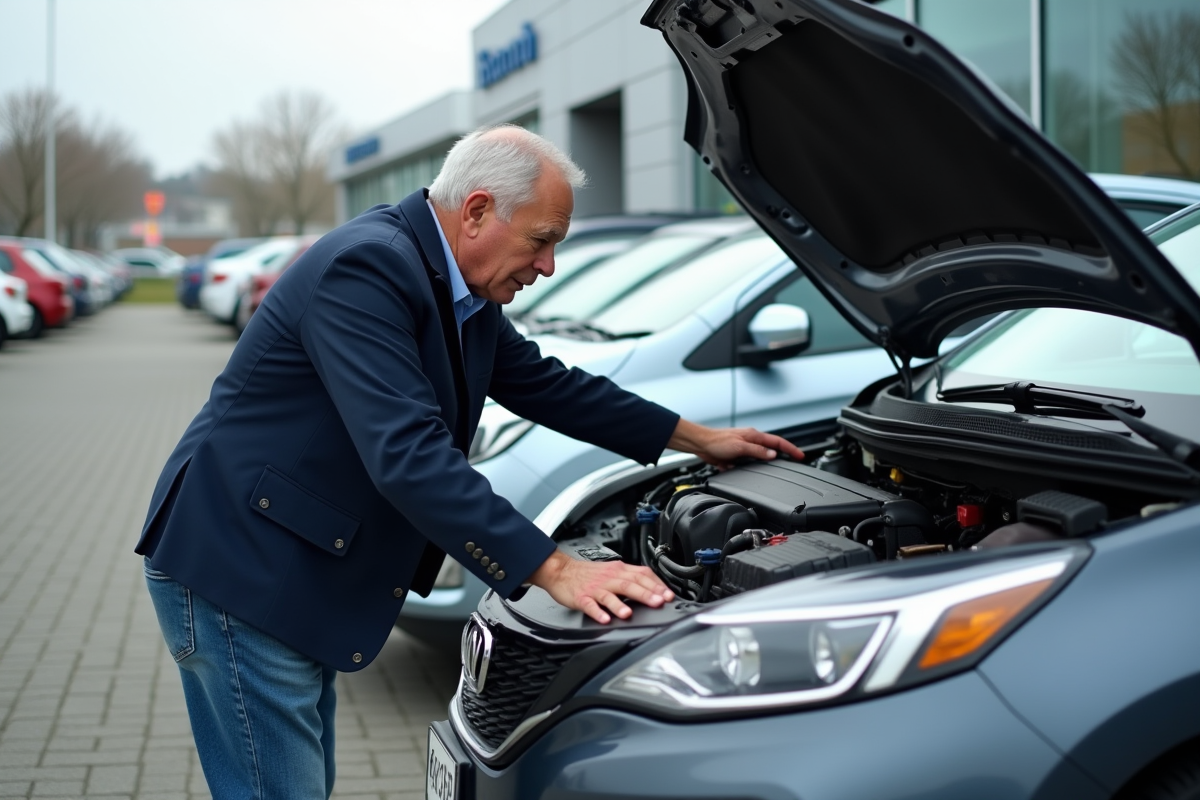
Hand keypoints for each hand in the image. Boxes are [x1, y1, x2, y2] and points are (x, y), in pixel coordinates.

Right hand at [528, 550, 674, 623]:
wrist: (561, 571)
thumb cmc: (588, 574)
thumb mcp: (612, 571)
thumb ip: (630, 578)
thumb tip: (653, 589)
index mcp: (619, 570)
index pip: (642, 574)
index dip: (656, 585)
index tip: (669, 595)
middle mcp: (609, 578)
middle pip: (629, 584)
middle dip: (645, 593)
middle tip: (658, 602)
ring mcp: (595, 588)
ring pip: (610, 595)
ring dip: (620, 604)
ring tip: (629, 613)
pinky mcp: (581, 597)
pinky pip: (590, 605)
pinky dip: (597, 612)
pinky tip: (604, 619)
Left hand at [667, 419, 804, 469]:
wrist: (701, 444)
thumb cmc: (717, 441)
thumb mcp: (740, 447)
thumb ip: (757, 451)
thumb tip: (772, 455)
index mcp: (754, 436)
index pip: (777, 442)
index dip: (790, 449)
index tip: (800, 455)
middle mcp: (751, 441)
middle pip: (772, 448)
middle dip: (784, 454)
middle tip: (795, 460)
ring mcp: (744, 448)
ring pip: (762, 456)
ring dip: (770, 461)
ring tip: (781, 467)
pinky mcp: (737, 456)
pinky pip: (750, 462)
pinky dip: (755, 466)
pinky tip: (757, 470)